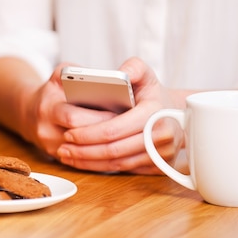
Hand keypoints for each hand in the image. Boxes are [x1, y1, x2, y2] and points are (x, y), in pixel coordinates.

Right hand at [20, 63, 115, 158]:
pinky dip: (99, 157)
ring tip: (124, 140)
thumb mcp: (60, 75)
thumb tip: (102, 79)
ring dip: (104, 147)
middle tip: (127, 130)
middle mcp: (45, 130)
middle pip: (79, 137)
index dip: (98, 119)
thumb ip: (77, 72)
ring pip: (82, 154)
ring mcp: (49, 147)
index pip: (73, 118)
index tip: (120, 115)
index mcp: (47, 108)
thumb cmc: (52, 91)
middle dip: (105, 134)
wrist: (28, 112)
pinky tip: (116, 150)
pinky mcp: (56, 158)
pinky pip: (81, 162)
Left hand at [55, 57, 184, 173]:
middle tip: (63, 148)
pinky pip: (125, 170)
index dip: (89, 133)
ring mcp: (162, 154)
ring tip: (68, 156)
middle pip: (114, 150)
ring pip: (118, 164)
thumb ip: (133, 67)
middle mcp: (162, 136)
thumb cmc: (152, 92)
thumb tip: (120, 72)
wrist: (174, 112)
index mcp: (155, 112)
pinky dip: (102, 168)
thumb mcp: (145, 73)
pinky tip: (84, 162)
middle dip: (84, 150)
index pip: (115, 129)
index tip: (68, 132)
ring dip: (89, 162)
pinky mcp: (158, 167)